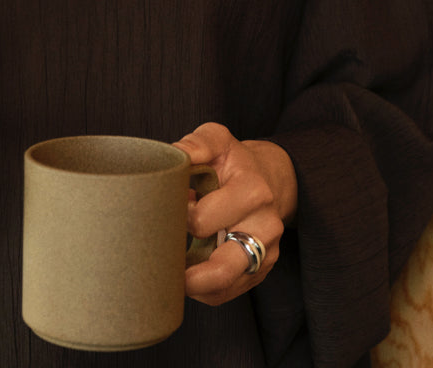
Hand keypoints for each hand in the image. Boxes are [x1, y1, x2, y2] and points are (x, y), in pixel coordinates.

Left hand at [174, 122, 297, 305]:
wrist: (267, 178)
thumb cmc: (233, 160)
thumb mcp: (217, 140)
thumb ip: (196, 144)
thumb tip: (173, 156)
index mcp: (253, 190)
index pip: (204, 219)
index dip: (178, 217)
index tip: (170, 208)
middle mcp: (265, 226)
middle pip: (221, 267)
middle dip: (184, 263)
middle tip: (164, 245)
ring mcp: (265, 252)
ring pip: (224, 286)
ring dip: (191, 283)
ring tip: (169, 269)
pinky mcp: (260, 270)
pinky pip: (227, 293)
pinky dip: (202, 289)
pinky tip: (186, 273)